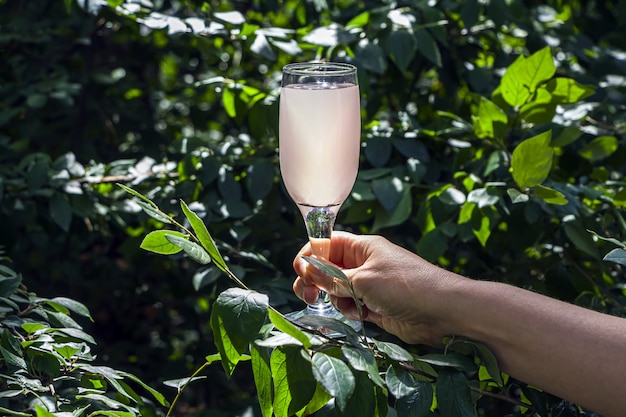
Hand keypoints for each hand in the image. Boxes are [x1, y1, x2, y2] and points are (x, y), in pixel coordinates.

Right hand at [292, 231, 465, 345]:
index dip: (311, 254)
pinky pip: (351, 306)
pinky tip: (362, 315)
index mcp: (362, 247)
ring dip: (336, 299)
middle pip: (328, 269)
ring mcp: (369, 285)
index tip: (301, 271)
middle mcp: (364, 264)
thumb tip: (307, 270)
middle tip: (308, 295)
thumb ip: (333, 278)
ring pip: (337, 290)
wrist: (441, 311)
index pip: (327, 243)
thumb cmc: (405, 286)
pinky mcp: (375, 306)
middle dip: (316, 281)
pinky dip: (350, 311)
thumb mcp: (364, 279)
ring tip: (349, 306)